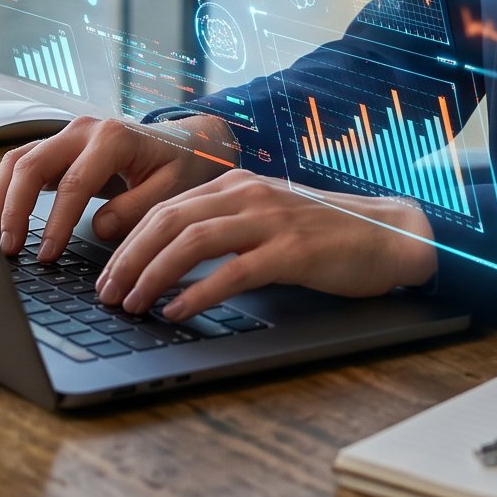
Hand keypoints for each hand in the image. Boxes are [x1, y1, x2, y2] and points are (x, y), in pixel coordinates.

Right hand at [0, 114, 238, 262]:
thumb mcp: (172, 188)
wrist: (182, 142)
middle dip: (14, 208)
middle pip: (32, 164)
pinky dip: (5, 190)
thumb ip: (137, 208)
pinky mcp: (58, 147)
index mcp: (112, 138)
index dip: (56, 222)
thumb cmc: (179, 165)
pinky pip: (21, 163)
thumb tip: (99, 228)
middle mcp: (83, 130)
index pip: (73, 184)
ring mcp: (66, 135)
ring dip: (0, 198)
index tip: (47, 255)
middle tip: (9, 248)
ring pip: (17, 160)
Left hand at [96, 170, 438, 320]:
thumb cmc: (326, 235)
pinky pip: (233, 271)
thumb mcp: (266, 220)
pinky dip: (198, 292)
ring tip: (132, 305)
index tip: (107, 275)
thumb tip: (170, 262)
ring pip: (192, 242)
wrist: (390, 235)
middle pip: (168, 221)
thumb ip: (224, 230)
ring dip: (153, 275)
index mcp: (235, 185)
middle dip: (128, 260)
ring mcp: (270, 220)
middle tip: (106, 295)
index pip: (165, 208)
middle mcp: (247, 195)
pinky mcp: (292, 251)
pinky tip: (177, 311)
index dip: (128, 243)